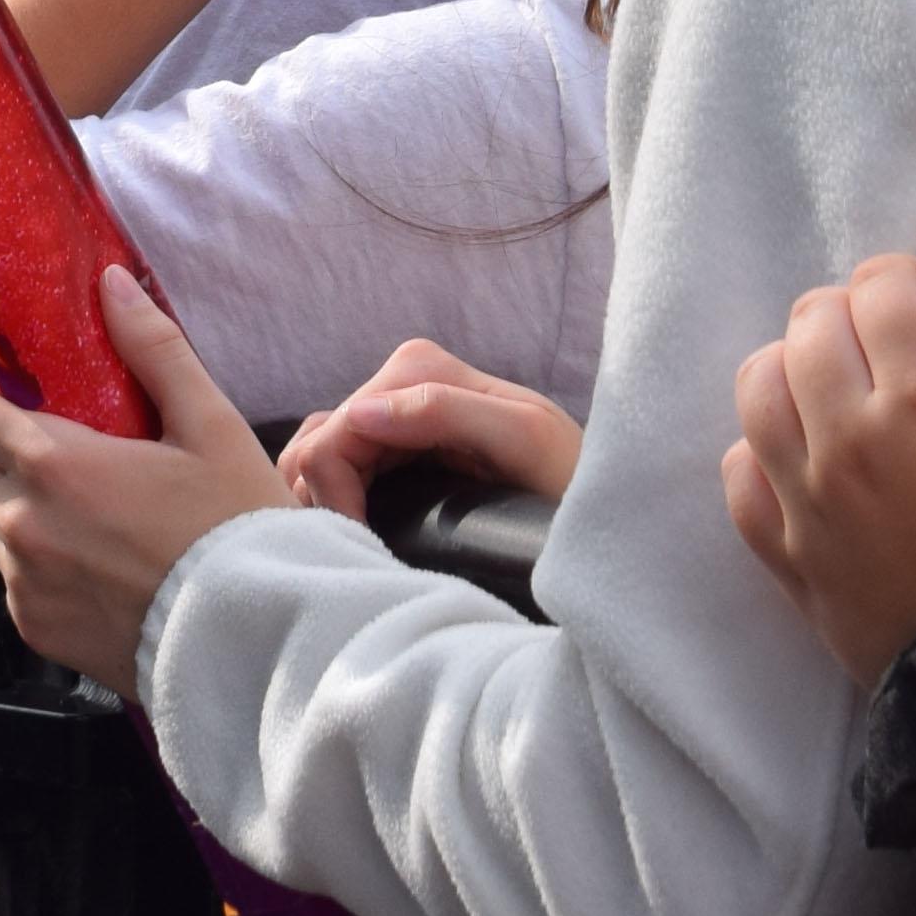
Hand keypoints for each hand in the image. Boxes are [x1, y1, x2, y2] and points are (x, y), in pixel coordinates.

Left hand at [0, 269, 283, 695]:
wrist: (254, 641)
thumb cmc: (237, 529)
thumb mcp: (212, 426)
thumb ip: (153, 350)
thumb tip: (112, 284)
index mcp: (54, 464)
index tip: (15, 404)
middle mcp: (22, 525)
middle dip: (12, 462)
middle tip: (82, 467)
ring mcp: (24, 583)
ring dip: (30, 519)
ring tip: (103, 526)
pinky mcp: (36, 630)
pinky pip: (18, 584)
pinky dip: (47, 572)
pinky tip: (106, 572)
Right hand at [279, 342, 585, 520]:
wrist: (600, 507)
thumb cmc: (571, 475)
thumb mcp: (523, 439)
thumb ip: (444, 411)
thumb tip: (359, 413)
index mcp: (419, 368)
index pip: (335, 429)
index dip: (334, 489)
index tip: (362, 541)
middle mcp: (399, 383)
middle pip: (316, 440)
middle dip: (323, 496)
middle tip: (357, 547)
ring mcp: (394, 417)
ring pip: (314, 454)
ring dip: (322, 499)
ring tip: (358, 543)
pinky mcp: (395, 450)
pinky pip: (333, 469)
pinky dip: (331, 500)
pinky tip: (360, 532)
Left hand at [723, 255, 915, 685]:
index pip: (881, 286)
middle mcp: (850, 441)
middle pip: (810, 323)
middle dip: (860, 317)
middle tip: (908, 358)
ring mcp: (806, 502)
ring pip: (757, 386)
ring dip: (801, 370)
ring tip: (851, 400)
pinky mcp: (786, 559)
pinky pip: (739, 475)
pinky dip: (764, 451)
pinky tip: (814, 463)